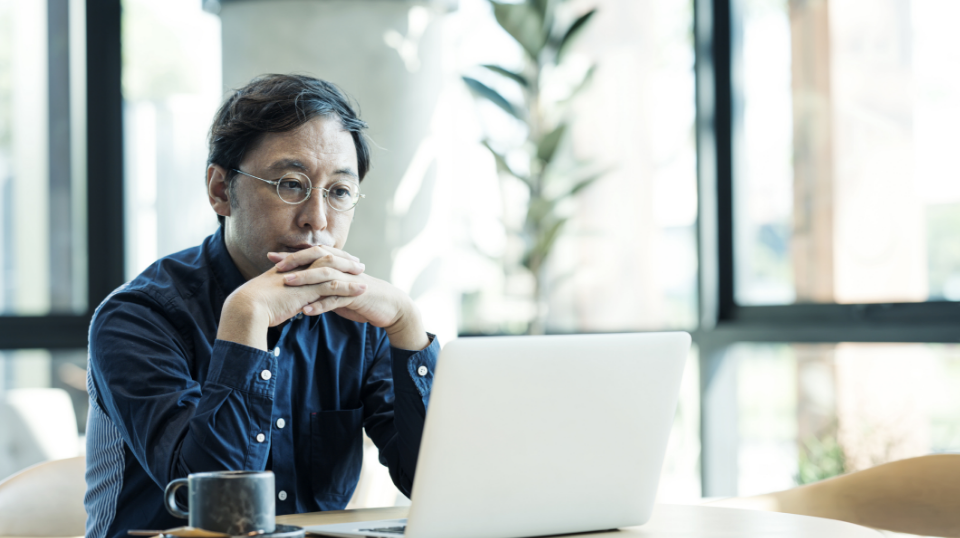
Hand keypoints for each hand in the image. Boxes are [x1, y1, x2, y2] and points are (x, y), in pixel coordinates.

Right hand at [217, 246, 366, 350]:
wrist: (246, 309)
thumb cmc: (255, 307)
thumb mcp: (273, 297)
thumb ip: (285, 296)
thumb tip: (293, 302)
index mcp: (289, 267)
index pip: (312, 256)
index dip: (327, 256)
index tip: (340, 259)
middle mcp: (297, 268)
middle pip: (325, 256)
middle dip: (343, 258)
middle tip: (357, 262)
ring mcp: (303, 278)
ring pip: (333, 268)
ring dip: (350, 270)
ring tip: (364, 273)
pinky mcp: (307, 290)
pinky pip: (333, 286)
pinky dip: (349, 287)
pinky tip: (362, 290)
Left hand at [271, 248, 429, 350]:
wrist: (389, 307)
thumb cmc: (361, 297)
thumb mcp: (340, 289)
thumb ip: (322, 286)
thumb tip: (300, 286)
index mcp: (339, 265)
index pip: (313, 254)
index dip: (293, 255)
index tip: (271, 257)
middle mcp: (344, 269)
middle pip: (318, 258)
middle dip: (297, 261)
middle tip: (276, 267)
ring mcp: (351, 282)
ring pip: (326, 276)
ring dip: (305, 280)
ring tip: (287, 284)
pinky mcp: (357, 296)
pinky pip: (337, 300)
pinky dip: (321, 305)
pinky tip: (306, 311)